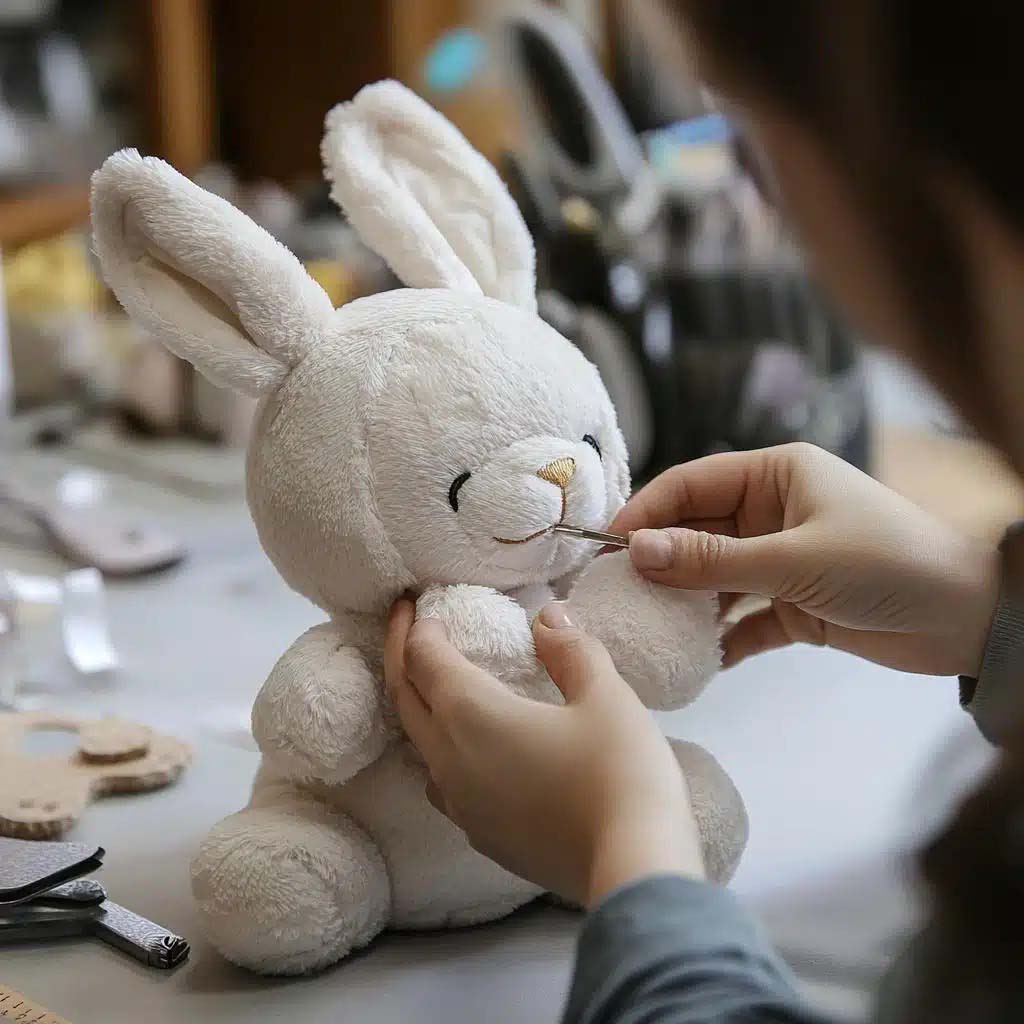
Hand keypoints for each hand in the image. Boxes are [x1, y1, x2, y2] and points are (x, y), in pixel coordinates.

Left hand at [384, 600, 704, 906]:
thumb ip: (570, 650)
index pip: (423, 659)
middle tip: (407, 624)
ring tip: (438, 683)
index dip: (415, 627)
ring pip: (418, 745)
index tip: (416, 602)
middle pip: (404, 699)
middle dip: (402, 656)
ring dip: (418, 707)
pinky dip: (442, 749)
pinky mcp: (481, 838)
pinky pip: (442, 783)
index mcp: (470, 714)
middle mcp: (449, 760)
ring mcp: (461, 805)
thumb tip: (548, 617)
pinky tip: (470, 748)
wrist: (633, 869)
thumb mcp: (605, 694)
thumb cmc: (620, 772)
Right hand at [611, 443, 999, 675]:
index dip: (647, 512)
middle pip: (698, 533)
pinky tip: (699, 661)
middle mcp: (772, 513)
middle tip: (613, 594)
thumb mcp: (794, 559)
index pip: (693, 485)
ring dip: (686, 603)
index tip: (605, 546)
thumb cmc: (886, 564)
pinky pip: (744, 619)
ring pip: (715, 578)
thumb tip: (636, 551)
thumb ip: (713, 560)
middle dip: (659, 563)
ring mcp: (782, 561)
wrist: (970, 620)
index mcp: (775, 477)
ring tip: (646, 629)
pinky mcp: (796, 606)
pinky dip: (723, 639)